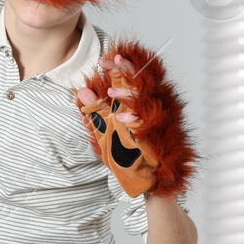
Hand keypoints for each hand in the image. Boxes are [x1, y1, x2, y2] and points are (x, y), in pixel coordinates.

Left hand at [76, 42, 194, 199]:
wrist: (148, 181)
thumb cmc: (129, 155)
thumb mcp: (106, 132)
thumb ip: (96, 112)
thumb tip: (82, 92)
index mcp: (140, 103)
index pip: (132, 79)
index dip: (118, 67)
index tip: (102, 61)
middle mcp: (152, 107)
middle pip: (143, 80)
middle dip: (125, 69)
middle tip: (109, 62)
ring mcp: (159, 120)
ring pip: (147, 98)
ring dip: (128, 94)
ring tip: (110, 93)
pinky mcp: (161, 135)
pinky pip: (149, 123)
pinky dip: (134, 119)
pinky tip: (121, 119)